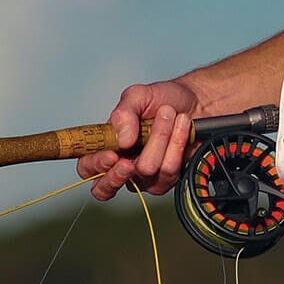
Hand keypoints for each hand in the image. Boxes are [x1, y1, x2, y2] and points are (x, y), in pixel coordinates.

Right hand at [75, 79, 199, 200]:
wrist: (195, 101)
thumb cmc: (162, 99)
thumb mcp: (137, 96)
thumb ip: (123, 113)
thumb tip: (120, 139)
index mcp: (107, 146)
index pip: (87, 168)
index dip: (95, 166)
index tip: (111, 155)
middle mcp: (123, 165)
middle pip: (107, 188)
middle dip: (119, 172)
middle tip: (130, 155)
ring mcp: (146, 176)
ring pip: (146, 171)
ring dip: (160, 138)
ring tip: (168, 115)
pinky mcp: (169, 179)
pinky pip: (169, 169)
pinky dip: (177, 142)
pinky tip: (181, 126)